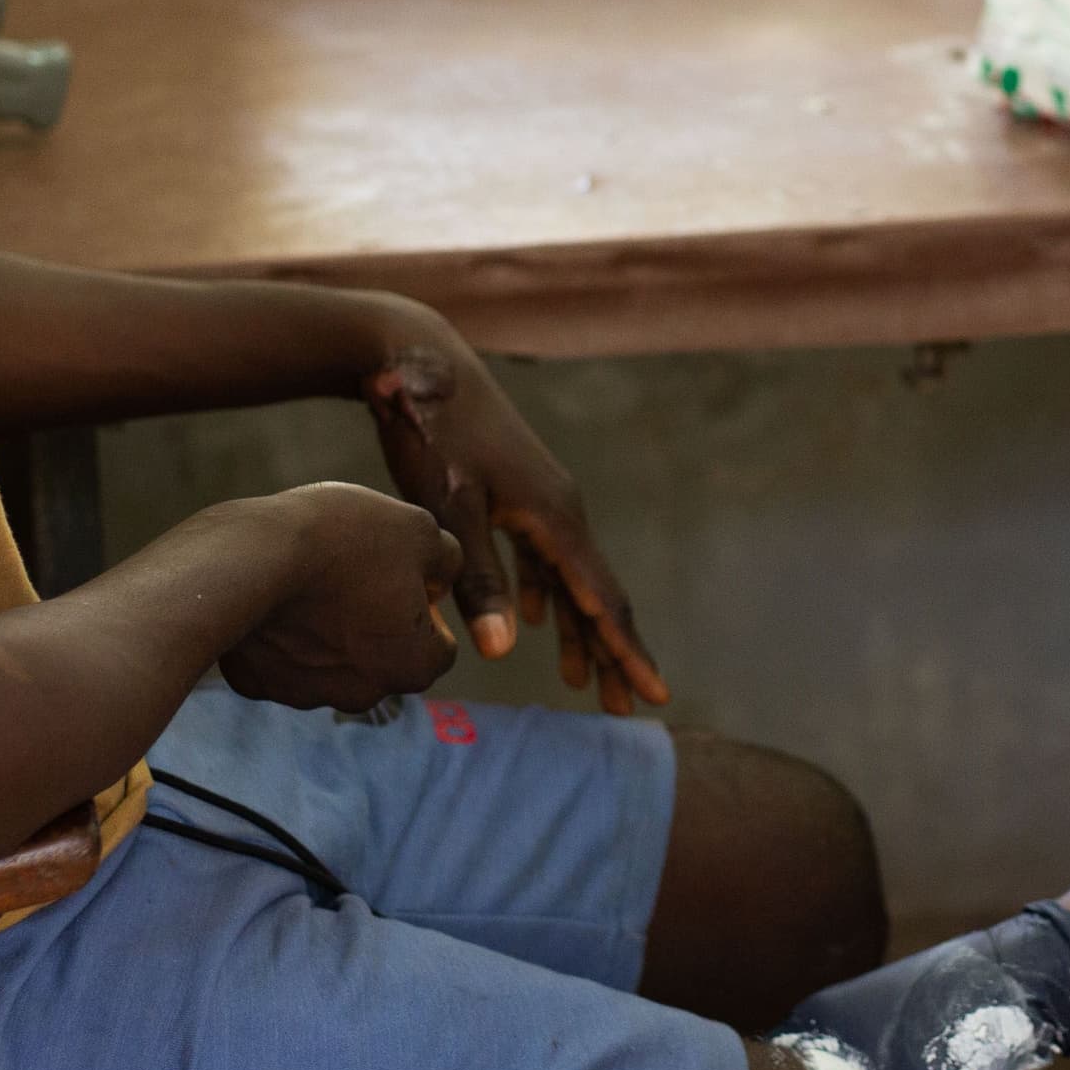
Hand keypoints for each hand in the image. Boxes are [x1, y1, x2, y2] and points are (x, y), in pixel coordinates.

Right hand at [214, 483, 464, 709]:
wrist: (251, 556)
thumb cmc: (344, 542)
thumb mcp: (418, 531)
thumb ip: (445, 561)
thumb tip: (440, 578)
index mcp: (413, 666)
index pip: (439, 646)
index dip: (425, 607)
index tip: (398, 574)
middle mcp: (364, 694)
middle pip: (382, 658)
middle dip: (374, 624)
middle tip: (349, 574)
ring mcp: (305, 695)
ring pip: (329, 662)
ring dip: (326, 632)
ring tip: (307, 582)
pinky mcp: (256, 684)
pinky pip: (278, 661)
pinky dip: (280, 637)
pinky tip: (271, 599)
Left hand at [362, 314, 667, 713]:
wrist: (415, 361)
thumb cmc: (433, 431)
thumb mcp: (451, 508)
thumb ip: (478, 581)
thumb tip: (501, 653)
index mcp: (556, 518)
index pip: (601, 602)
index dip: (627, 653)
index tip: (654, 695)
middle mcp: (561, 511)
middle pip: (595, 596)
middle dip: (611, 654)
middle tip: (624, 708)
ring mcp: (540, 501)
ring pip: (568, 579)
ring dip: (575, 630)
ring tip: (580, 682)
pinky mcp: (515, 494)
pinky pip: (542, 557)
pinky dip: (542, 593)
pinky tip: (528, 619)